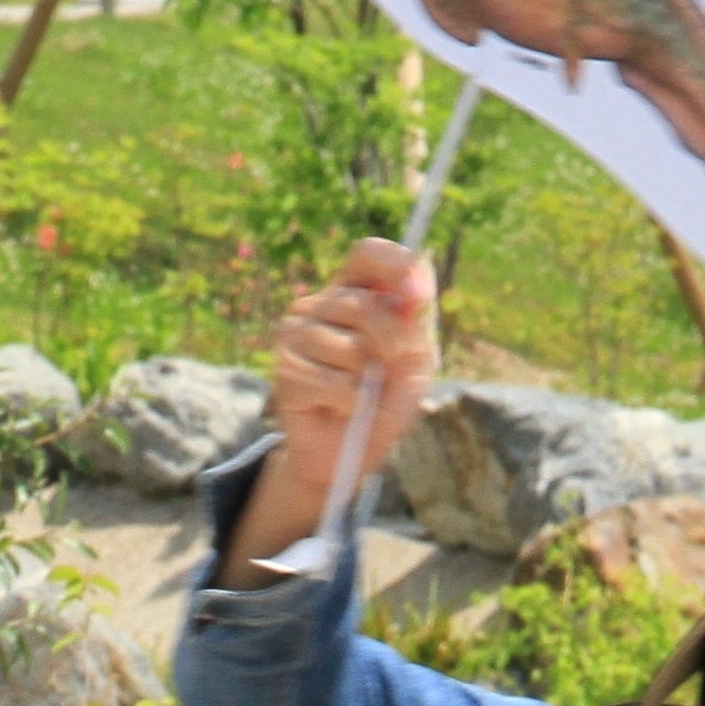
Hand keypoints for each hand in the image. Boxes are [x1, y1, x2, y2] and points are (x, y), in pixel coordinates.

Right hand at [223, 240, 440, 583]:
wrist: (348, 452)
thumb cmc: (383, 400)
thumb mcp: (416, 359)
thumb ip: (418, 321)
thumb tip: (419, 283)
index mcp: (353, 291)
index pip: (368, 253)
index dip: (396, 265)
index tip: (419, 294)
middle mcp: (319, 304)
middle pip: (365, 305)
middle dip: (393, 344)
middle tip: (389, 370)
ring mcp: (296, 333)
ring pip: (353, 349)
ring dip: (369, 382)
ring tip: (359, 392)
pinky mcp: (285, 369)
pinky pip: (336, 383)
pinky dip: (352, 404)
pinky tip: (340, 407)